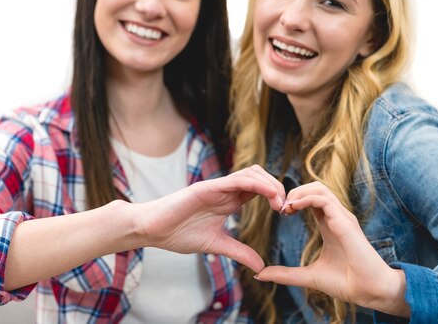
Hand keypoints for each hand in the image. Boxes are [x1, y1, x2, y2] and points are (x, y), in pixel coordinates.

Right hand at [129, 165, 284, 272]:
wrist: (152, 230)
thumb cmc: (177, 234)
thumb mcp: (216, 245)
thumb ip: (239, 252)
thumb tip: (260, 266)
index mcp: (228, 201)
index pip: (258, 189)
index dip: (275, 195)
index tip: (285, 212)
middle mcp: (225, 190)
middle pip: (259, 176)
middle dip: (277, 187)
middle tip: (286, 207)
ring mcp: (216, 187)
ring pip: (251, 173)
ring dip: (270, 183)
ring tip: (279, 201)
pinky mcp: (207, 187)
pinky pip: (236, 180)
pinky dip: (256, 183)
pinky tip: (268, 194)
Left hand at [255, 182, 409, 316]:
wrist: (370, 292)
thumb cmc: (346, 282)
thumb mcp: (308, 276)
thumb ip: (286, 274)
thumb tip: (260, 275)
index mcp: (330, 224)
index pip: (311, 199)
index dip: (293, 200)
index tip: (280, 212)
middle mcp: (337, 217)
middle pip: (314, 188)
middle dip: (294, 192)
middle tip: (279, 207)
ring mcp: (342, 217)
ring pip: (319, 189)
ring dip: (298, 193)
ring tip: (284, 207)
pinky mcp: (345, 222)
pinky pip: (324, 200)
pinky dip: (306, 199)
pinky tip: (292, 208)